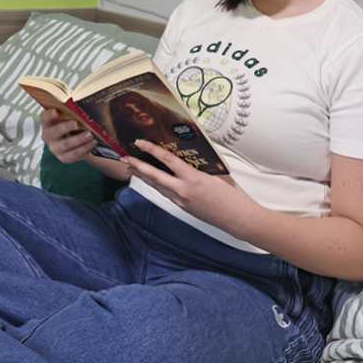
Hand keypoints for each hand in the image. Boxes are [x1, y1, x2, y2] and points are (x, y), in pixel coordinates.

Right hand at [40, 108, 98, 164]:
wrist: (74, 139)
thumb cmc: (71, 123)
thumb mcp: (70, 116)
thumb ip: (73, 112)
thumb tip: (83, 109)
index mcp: (48, 122)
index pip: (45, 117)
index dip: (49, 115)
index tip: (56, 111)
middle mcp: (48, 136)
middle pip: (55, 131)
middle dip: (66, 127)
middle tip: (76, 124)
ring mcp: (55, 148)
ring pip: (66, 144)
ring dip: (79, 139)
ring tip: (90, 134)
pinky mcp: (64, 157)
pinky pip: (74, 154)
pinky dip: (85, 148)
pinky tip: (93, 142)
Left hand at [130, 141, 256, 232]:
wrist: (238, 219)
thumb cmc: (232, 195)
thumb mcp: (218, 174)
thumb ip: (201, 165)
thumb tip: (190, 156)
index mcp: (193, 179)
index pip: (167, 160)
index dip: (151, 150)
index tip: (139, 143)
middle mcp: (183, 191)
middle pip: (154, 177)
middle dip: (137, 166)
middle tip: (124, 158)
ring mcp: (181, 201)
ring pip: (157, 186)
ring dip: (143, 176)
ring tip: (131, 168)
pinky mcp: (183, 208)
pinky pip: (166, 193)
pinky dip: (156, 185)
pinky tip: (152, 180)